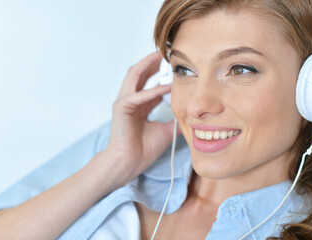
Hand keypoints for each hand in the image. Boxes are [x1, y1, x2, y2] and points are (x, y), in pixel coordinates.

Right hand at [105, 52, 176, 182]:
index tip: (176, 66)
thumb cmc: (143, 149)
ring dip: (148, 65)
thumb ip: (174, 120)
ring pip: (135, 75)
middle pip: (140, 73)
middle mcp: (131, 100)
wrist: (128, 163)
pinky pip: (138, 95)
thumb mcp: (166, 130)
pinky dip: (152, 89)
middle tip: (168, 53)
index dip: (162, 74)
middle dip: (153, 62)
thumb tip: (190, 115)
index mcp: (140, 105)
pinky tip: (166, 86)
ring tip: (162, 56)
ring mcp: (124, 102)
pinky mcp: (122, 108)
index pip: (150, 84)